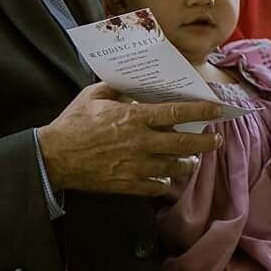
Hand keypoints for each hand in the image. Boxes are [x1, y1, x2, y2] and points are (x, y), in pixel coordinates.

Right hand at [38, 82, 225, 196]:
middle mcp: (140, 142)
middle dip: (207, 142)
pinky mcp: (126, 184)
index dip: (202, 111)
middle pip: (185, 143)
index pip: (178, 112)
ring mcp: (135, 165)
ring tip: (193, 159)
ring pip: (174, 167)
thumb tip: (135, 84)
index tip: (219, 110)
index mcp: (134, 118)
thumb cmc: (72, 124)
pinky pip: (156, 186)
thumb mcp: (94, 96)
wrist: (52, 157)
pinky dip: (166, 183)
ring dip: (189, 163)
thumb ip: (118, 88)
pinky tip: (167, 177)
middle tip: (217, 140)